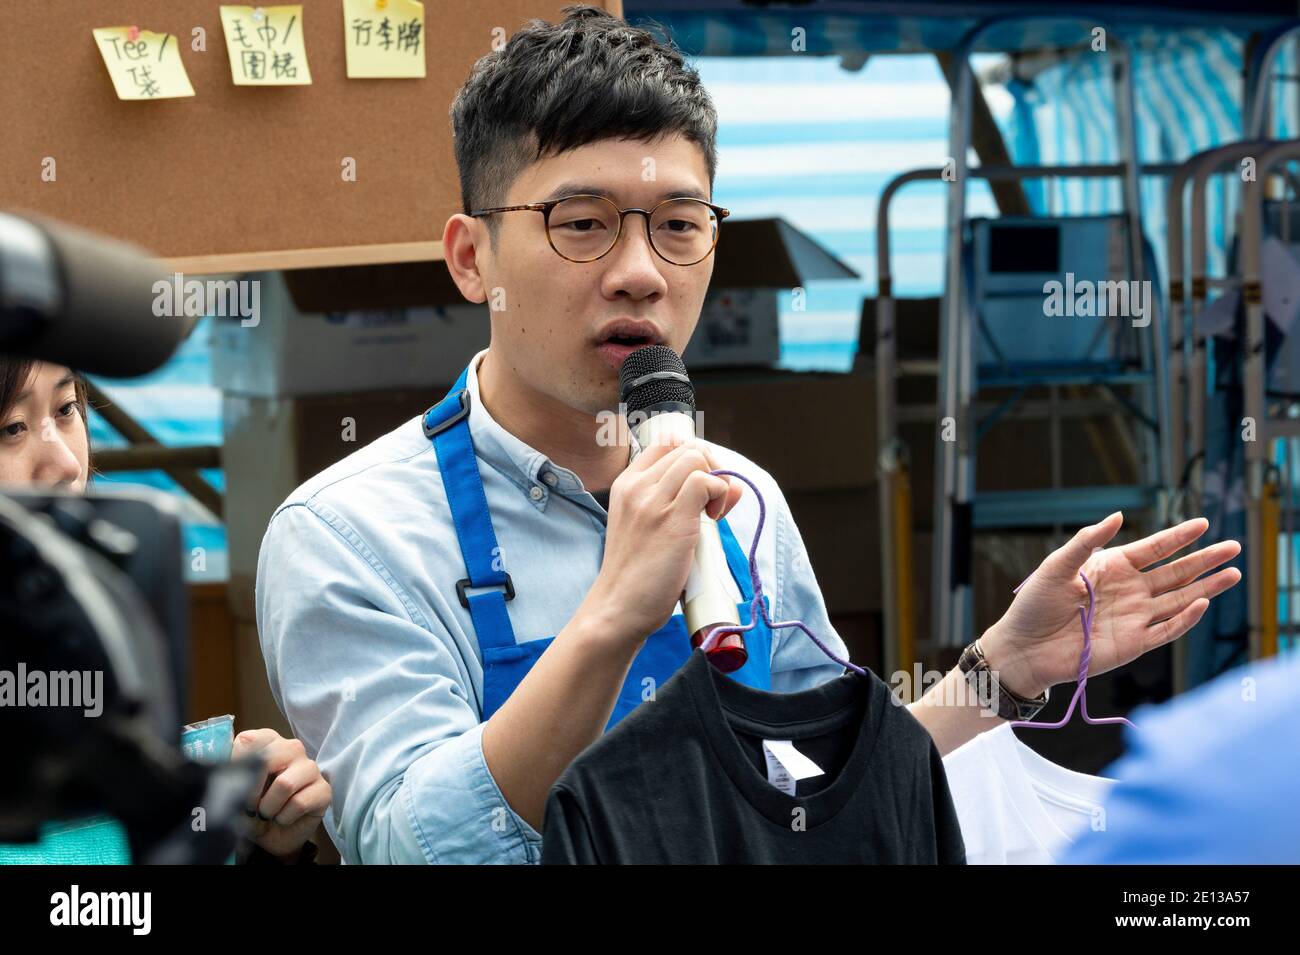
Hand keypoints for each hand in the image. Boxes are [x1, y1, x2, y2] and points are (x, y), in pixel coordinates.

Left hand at [231, 728, 330, 862]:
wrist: (272, 836)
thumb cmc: (252, 808)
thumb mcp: (234, 791)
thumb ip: (228, 775)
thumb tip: (221, 773)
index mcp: (268, 741)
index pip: (248, 741)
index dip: (236, 767)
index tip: (234, 786)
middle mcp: (292, 748)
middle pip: (268, 758)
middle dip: (252, 790)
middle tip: (250, 806)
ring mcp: (310, 768)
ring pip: (285, 784)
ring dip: (269, 808)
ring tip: (267, 813)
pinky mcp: (323, 790)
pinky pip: (300, 803)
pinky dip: (284, 818)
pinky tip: (283, 818)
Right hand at [588, 433, 743, 640]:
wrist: (618, 608)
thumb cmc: (637, 575)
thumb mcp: (646, 528)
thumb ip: (680, 502)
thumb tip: (730, 484)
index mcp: (626, 485)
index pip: (666, 444)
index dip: (694, 459)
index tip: (700, 489)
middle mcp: (637, 486)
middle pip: (687, 447)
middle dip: (710, 469)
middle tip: (710, 506)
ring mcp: (652, 500)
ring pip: (697, 458)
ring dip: (716, 481)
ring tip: (711, 514)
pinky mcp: (672, 519)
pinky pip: (707, 482)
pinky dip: (720, 495)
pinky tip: (713, 519)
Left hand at [981, 512, 1241, 697]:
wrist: (1023, 648)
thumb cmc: (1035, 605)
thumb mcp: (1057, 566)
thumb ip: (1086, 541)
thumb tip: (1118, 516)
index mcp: (1112, 568)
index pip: (1153, 549)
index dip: (1178, 536)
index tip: (1202, 522)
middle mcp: (1129, 591)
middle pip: (1175, 572)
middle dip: (1204, 559)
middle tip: (1234, 546)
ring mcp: (1135, 617)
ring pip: (1179, 599)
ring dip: (1206, 587)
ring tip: (1233, 573)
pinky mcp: (1134, 643)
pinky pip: (1166, 630)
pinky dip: (1185, 618)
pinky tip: (1202, 602)